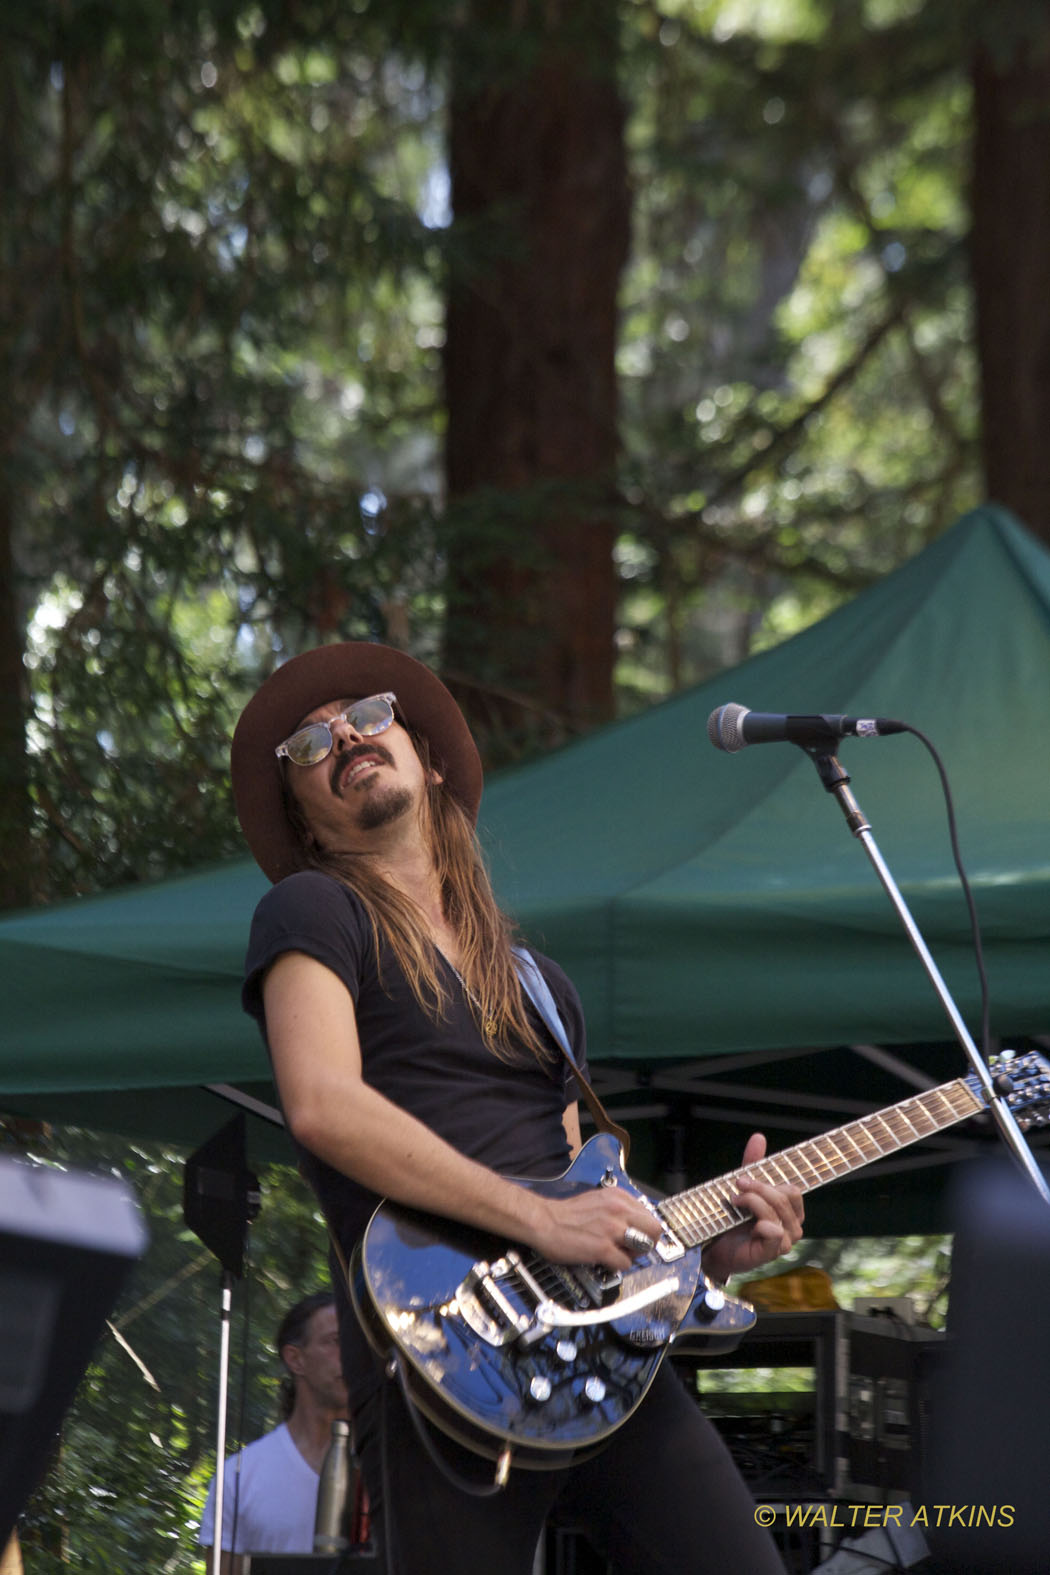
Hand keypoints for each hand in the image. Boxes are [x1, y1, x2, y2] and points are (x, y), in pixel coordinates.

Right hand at [526, 1188, 662, 1272]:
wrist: (543, 1221)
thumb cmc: (566, 1214)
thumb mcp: (598, 1200)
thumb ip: (618, 1209)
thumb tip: (633, 1224)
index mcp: (618, 1197)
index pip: (649, 1215)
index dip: (645, 1229)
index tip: (638, 1236)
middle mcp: (618, 1210)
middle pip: (654, 1230)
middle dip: (648, 1242)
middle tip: (635, 1248)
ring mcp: (612, 1229)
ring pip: (644, 1246)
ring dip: (634, 1254)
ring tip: (620, 1254)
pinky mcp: (603, 1248)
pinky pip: (625, 1263)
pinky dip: (617, 1266)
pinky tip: (605, 1261)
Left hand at [701, 1132, 803, 1284]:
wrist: (718, 1247)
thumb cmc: (735, 1220)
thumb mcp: (744, 1189)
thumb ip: (753, 1164)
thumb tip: (759, 1137)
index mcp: (791, 1210)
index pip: (793, 1189)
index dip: (768, 1181)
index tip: (744, 1178)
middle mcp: (793, 1225)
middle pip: (786, 1196)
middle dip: (759, 1187)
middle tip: (738, 1186)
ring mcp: (786, 1240)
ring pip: (776, 1210)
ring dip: (752, 1201)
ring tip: (735, 1202)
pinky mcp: (773, 1251)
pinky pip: (774, 1231)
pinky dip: (759, 1223)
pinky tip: (747, 1225)